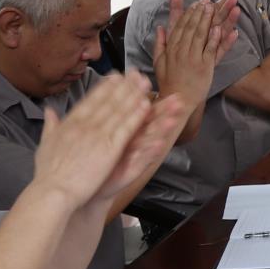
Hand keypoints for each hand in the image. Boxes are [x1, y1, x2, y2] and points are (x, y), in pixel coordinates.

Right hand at [31, 71, 153, 207]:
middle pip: (107, 101)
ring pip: (119, 110)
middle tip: (136, 73)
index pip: (90, 101)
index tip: (115, 76)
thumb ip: (50, 125)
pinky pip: (126, 128)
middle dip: (123, 85)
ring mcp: (97, 135)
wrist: (52, 192)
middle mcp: (84, 125)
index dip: (104, 87)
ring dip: (133, 95)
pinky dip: (136, 115)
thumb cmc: (48, 174)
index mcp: (70, 124)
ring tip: (145, 83)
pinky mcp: (109, 148)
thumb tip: (48, 111)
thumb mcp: (44, 145)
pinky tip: (146, 105)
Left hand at [91, 90, 192, 205]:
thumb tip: (101, 96)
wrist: (90, 188)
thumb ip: (101, 115)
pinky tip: (160, 145)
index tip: (151, 81)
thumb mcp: (95, 135)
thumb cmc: (95, 161)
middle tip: (178, 99)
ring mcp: (134, 156)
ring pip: (151, 139)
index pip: (137, 109)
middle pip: (150, 122)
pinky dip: (151, 153)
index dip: (144, 96)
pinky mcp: (133, 171)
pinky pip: (143, 160)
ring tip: (175, 119)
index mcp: (124, 129)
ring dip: (163, 129)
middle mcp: (133, 141)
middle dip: (164, 110)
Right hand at [152, 0, 237, 106]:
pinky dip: (215, 38)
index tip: (194, 3)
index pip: (179, 27)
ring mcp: (194, 59)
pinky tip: (219, 28)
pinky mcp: (205, 67)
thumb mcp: (159, 62)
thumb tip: (160, 27)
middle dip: (199, 12)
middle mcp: (181, 52)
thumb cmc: (168, 82)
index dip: (187, 13)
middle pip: (191, 28)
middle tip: (206, 0)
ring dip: (207, 20)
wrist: (178, 100)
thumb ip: (160, 44)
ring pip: (200, 35)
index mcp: (171, 49)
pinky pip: (211, 50)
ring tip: (213, 7)